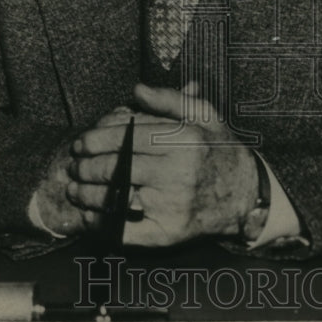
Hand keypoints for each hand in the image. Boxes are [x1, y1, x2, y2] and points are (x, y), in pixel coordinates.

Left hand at [67, 83, 259, 245]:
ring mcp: (172, 204)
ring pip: (116, 197)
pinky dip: (101, 225)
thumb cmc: (220, 150)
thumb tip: (136, 89)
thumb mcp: (205, 115)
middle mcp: (178, 172)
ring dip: (87, 194)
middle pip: (116, 167)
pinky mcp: (168, 232)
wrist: (248, 194)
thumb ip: (169, 99)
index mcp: (184, 140)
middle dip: (86, 167)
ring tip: (75, 189)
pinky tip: (88, 217)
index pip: (127, 136)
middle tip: (73, 167)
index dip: (96, 139)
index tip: (80, 143)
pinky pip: (125, 230)